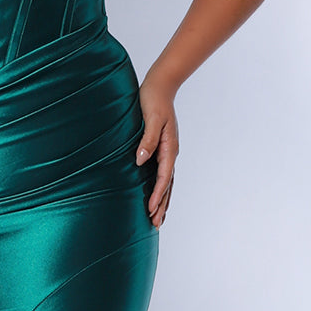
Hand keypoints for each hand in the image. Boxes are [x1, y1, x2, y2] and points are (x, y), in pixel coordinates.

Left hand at [135, 77, 178, 227]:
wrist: (160, 86)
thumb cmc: (153, 100)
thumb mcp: (150, 118)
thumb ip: (146, 140)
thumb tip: (140, 160)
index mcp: (169, 148)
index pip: (164, 178)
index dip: (157, 195)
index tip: (150, 210)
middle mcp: (170, 152)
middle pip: (168, 185)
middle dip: (162, 205)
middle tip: (156, 224)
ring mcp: (167, 151)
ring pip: (167, 182)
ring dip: (162, 200)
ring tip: (157, 217)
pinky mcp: (161, 148)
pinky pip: (162, 173)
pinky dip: (160, 187)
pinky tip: (155, 195)